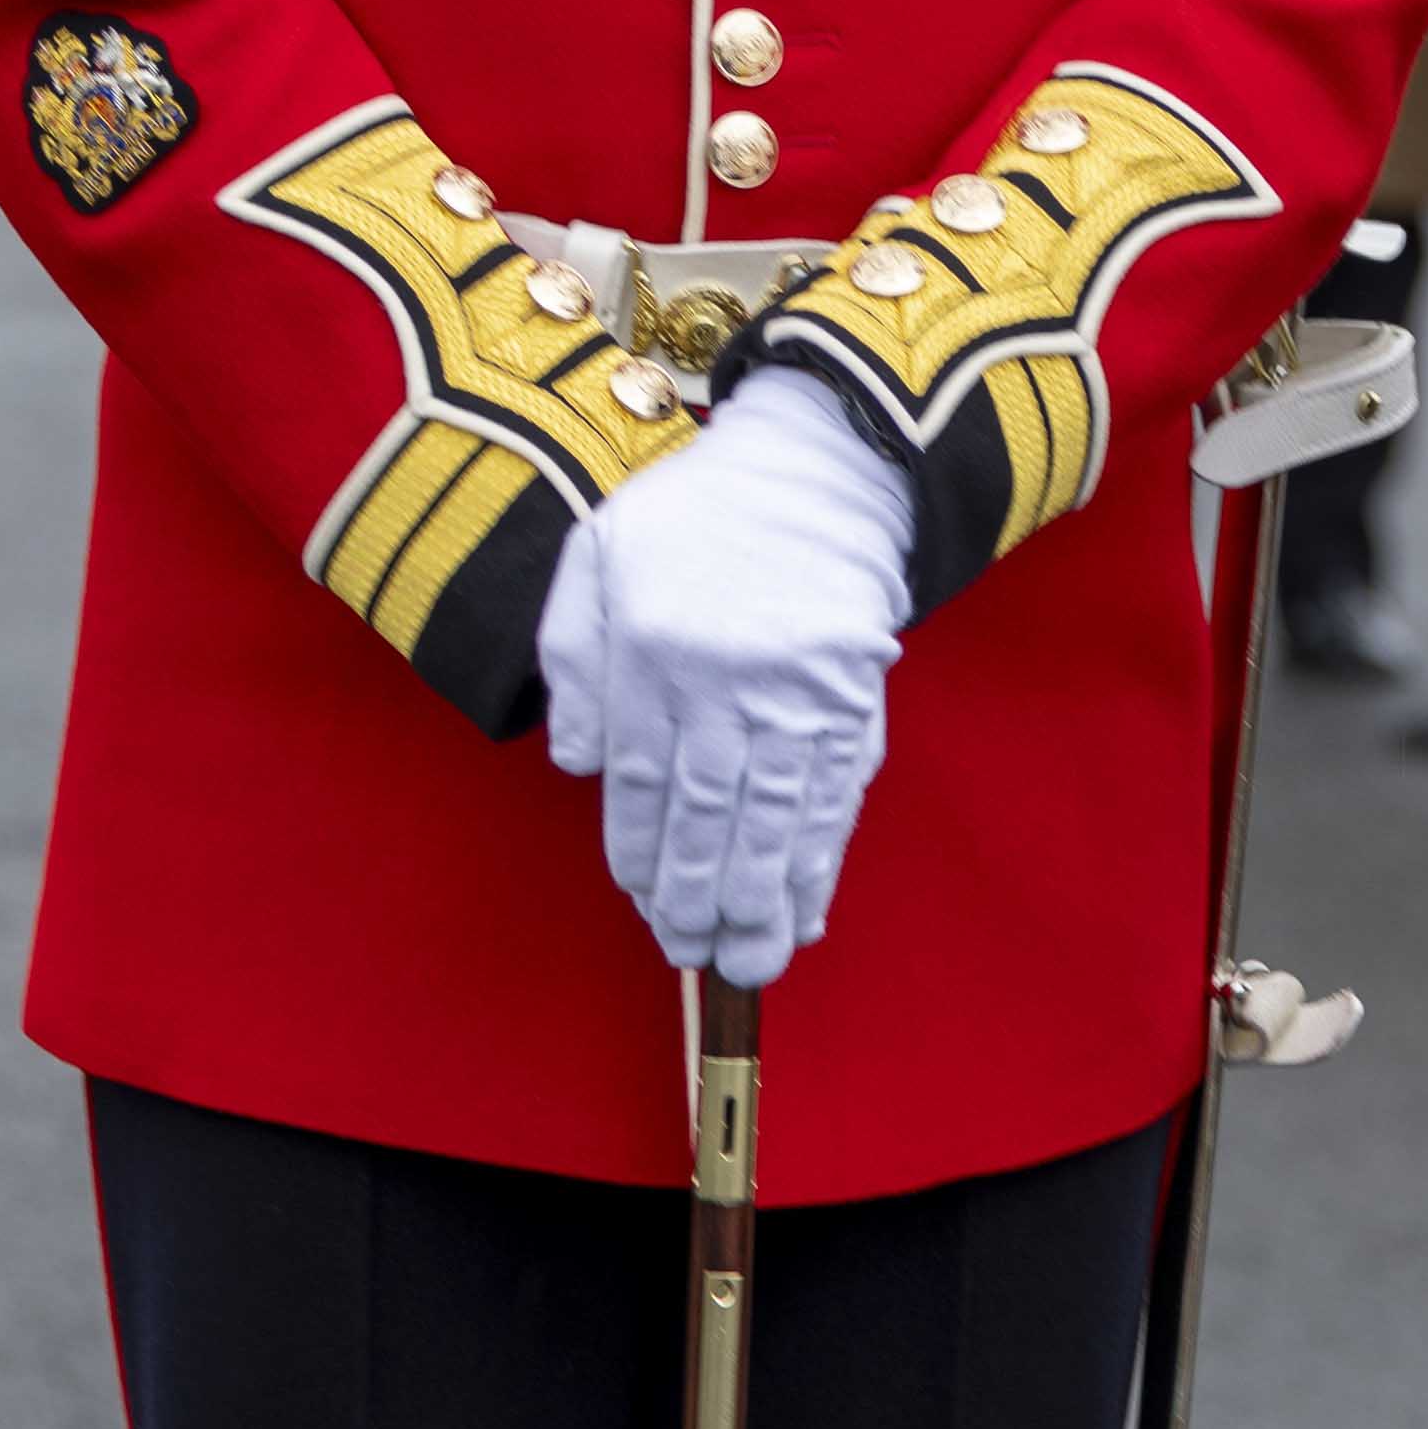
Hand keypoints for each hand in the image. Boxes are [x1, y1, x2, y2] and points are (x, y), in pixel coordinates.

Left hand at [537, 364, 914, 982]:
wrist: (818, 466)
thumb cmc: (695, 515)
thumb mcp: (600, 555)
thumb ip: (572, 655)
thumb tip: (580, 766)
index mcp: (655, 649)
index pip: (642, 781)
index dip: (642, 855)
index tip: (644, 904)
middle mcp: (728, 680)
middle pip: (709, 815)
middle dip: (699, 899)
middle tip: (696, 956)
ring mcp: (799, 692)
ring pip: (775, 820)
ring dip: (763, 901)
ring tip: (753, 961)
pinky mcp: (855, 697)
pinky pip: (834, 797)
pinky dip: (821, 860)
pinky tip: (808, 907)